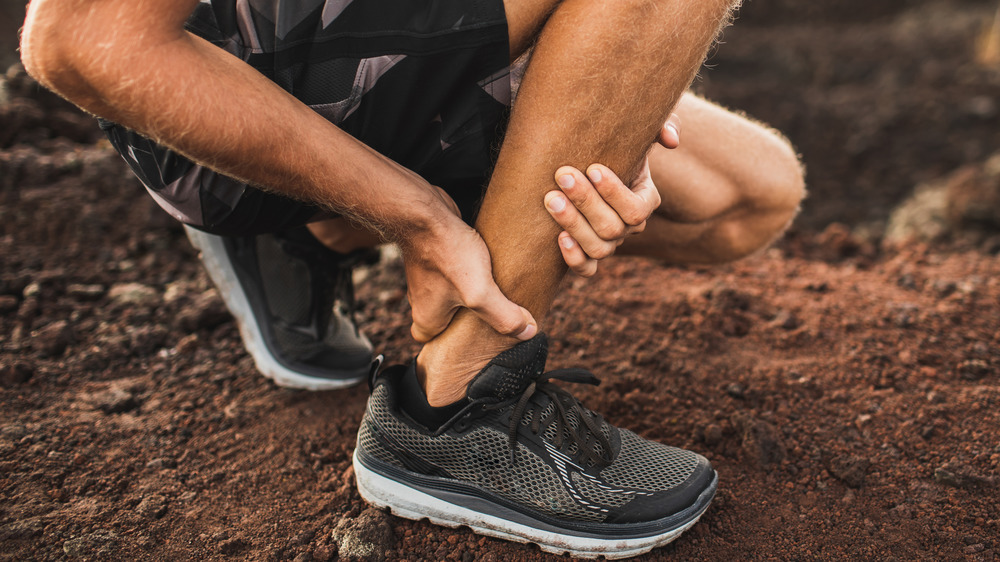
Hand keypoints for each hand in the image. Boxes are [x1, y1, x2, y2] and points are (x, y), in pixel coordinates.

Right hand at [400, 194, 536, 342]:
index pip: (433, 343)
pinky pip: (455, 271)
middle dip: (469, 317)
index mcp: (427, 318)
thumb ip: (504, 315)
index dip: (453, 344)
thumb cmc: (445, 251)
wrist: (426, 211)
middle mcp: (423, 299)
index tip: (476, 338)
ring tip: (494, 289)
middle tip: (493, 314)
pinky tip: (487, 264)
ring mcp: (428, 276)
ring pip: (452, 294)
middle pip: (446, 318)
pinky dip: (470, 270)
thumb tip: (528, 331)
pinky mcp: (437, 255)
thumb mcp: (480, 292)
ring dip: (471, 292)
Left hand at [544, 115, 678, 275]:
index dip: (615, 193)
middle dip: (586, 202)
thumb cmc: (610, 144)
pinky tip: (558, 237)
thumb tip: (672, 140)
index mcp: (646, 200)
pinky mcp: (587, 255)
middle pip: (613, 228)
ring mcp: (609, 243)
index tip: (593, 168)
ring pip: (599, 249)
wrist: (580, 163)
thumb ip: (660, 127)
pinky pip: (586, 269)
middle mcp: (629, 227)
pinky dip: (574, 258)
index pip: (637, 209)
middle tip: (562, 176)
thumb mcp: (637, 132)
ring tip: (551, 199)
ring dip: (574, 225)